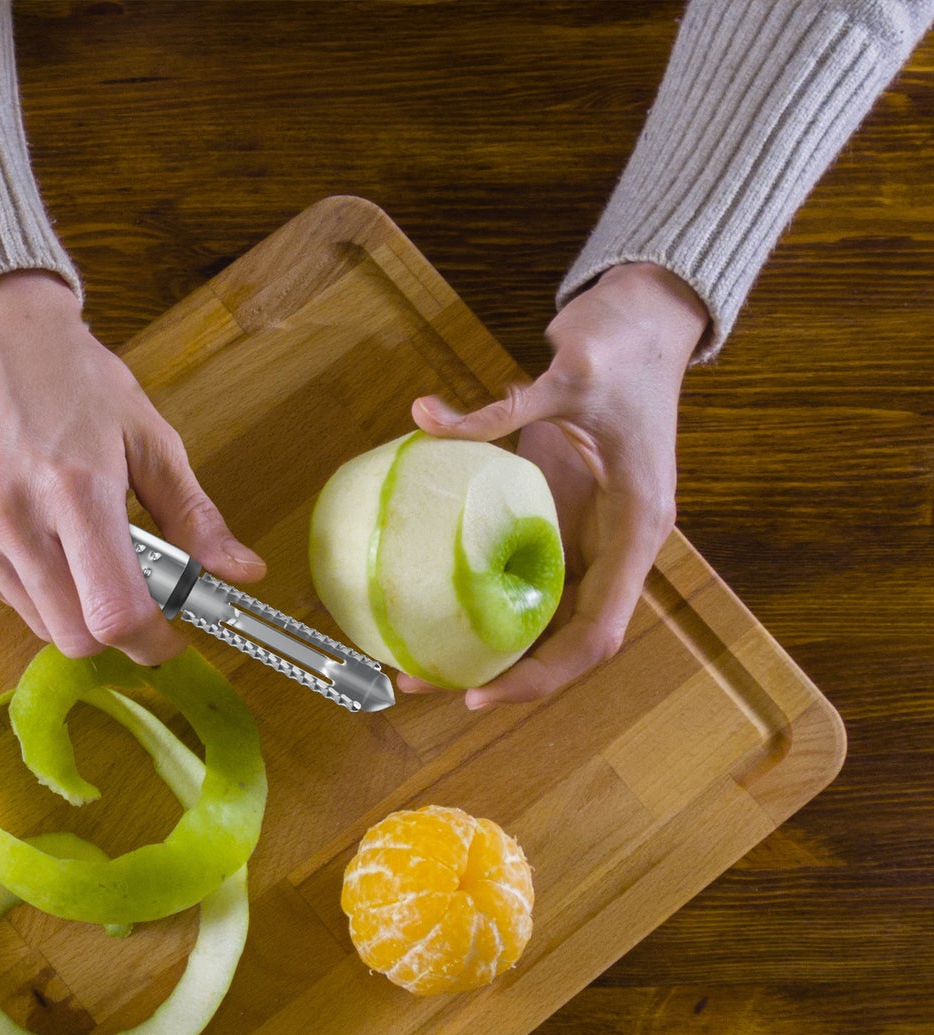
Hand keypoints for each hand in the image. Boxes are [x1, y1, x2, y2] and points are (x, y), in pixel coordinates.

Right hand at [0, 270, 264, 664]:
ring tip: (80, 546)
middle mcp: (13, 515)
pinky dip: (32, 585)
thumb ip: (195, 517)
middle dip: (113, 630)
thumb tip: (244, 574)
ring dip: (72, 606)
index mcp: (76, 488)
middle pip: (74, 636)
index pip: (114, 613)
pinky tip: (37, 532)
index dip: (152, 641)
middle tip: (132, 592)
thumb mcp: (149, 438)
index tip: (171, 636)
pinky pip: (2, 595)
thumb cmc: (73, 378)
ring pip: (37, 622)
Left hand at [405, 261, 708, 707]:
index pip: (596, 633)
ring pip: (541, 617)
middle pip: (564, 641)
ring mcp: (589, 535)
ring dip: (485, 646)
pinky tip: (429, 607)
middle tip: (418, 684)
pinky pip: (521, 575)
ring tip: (412, 663)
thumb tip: (423, 418)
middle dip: (499, 675)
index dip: (543, 674)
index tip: (479, 694)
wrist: (646, 315)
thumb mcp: (570, 373)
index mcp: (637, 529)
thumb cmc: (626, 345)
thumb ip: (501, 407)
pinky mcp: (563, 517)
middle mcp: (617, 546)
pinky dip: (480, 598)